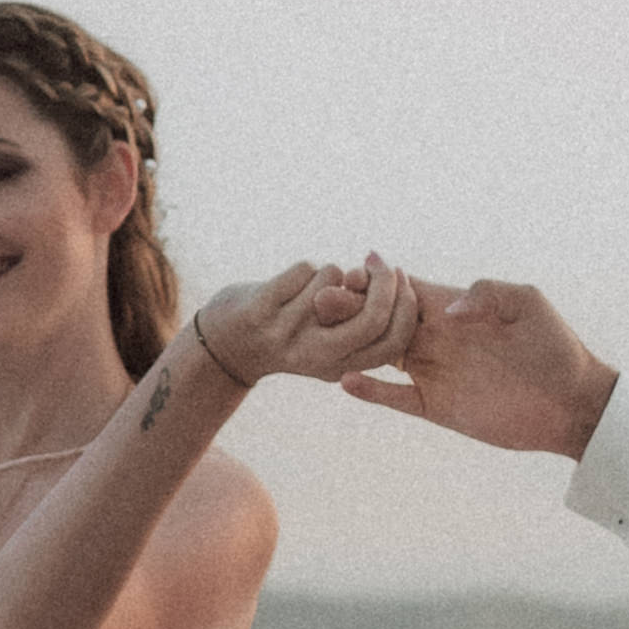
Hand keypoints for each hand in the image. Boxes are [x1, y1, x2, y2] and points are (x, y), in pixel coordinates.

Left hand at [200, 258, 423, 390]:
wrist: (222, 346)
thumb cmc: (286, 335)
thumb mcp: (324, 343)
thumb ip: (357, 323)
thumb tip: (396, 282)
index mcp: (338, 367)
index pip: (393, 343)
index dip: (406, 307)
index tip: (403, 279)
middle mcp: (315, 356)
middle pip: (373, 317)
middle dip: (383, 280)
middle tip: (378, 260)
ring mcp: (286, 334)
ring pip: (334, 278)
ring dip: (329, 271)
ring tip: (310, 285)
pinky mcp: (259, 312)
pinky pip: (303, 269)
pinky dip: (302, 268)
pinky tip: (287, 284)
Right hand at [341, 276, 618, 457]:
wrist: (572, 403)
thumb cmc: (556, 348)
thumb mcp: (529, 304)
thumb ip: (489, 293)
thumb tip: (449, 310)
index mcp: (454, 307)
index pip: (404, 289)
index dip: (376, 279)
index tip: (350, 271)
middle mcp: (437, 337)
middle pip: (380, 319)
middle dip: (350, 308)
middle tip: (321, 301)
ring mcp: (434, 372)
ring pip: (380, 355)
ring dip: (351, 345)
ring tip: (321, 335)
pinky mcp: (436, 406)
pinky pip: (395, 398)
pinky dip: (371, 391)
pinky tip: (345, 381)